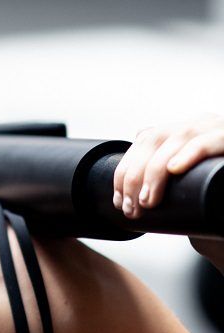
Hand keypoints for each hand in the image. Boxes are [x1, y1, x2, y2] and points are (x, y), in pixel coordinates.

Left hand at [112, 114, 223, 268]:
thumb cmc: (216, 186)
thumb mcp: (188, 180)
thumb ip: (165, 177)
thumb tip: (133, 195)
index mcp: (182, 131)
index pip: (143, 142)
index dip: (125, 170)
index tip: (119, 200)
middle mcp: (197, 124)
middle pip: (154, 140)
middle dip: (134, 175)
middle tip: (129, 207)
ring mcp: (214, 128)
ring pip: (176, 139)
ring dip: (155, 172)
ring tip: (146, 201)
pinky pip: (207, 142)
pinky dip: (188, 154)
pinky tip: (173, 169)